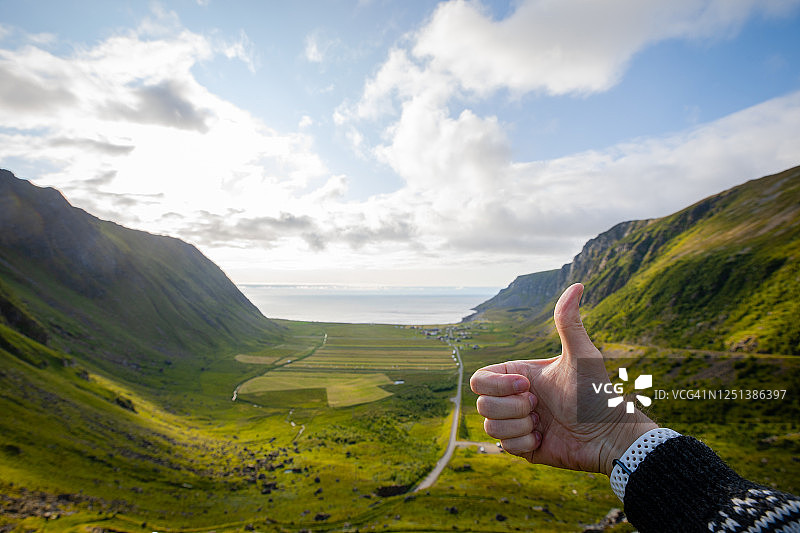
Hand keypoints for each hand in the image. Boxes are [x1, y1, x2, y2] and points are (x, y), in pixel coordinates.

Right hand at [470, 283, 656, 475]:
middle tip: (541, 406)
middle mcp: (513, 398)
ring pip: (490, 426)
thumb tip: (578, 284)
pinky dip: (524, 442)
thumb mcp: (581, 356)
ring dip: (519, 426)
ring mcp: (516, 422)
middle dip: (513, 408)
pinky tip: (544, 437)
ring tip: (544, 423)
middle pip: (481, 404)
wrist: (608, 437)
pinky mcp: (521, 446)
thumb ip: (569, 321)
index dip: (498, 385)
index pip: (479, 379)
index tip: (528, 387)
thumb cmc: (597, 393)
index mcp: (518, 375)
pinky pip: (503, 446)